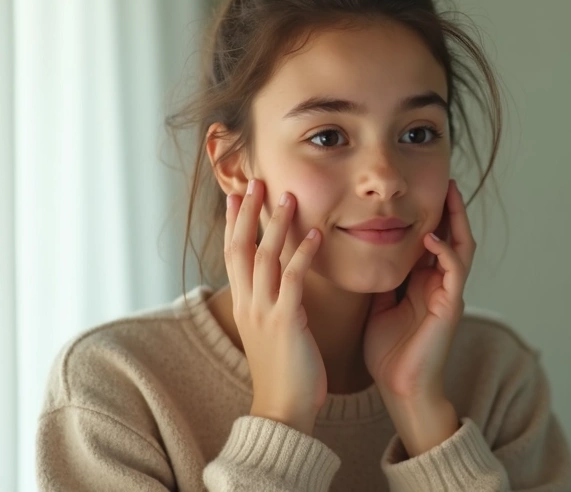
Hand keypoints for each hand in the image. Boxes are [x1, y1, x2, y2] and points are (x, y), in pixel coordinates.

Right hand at [225, 179, 326, 434]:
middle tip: (255, 180)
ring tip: (287, 195)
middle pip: (240, 248)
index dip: (234, 223)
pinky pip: (292, 280)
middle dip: (247, 213)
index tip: (238, 194)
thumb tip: (280, 283)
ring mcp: (264, 313)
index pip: (233, 255)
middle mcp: (248, 305)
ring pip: (263, 257)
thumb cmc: (286, 374)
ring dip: (275, 224)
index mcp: (244, 306)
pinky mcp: (286, 322)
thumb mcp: (273, 332)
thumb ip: (273, 305)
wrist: (283, 412)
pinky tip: (316, 233)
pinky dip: (303, 253)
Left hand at [364, 180, 471, 454]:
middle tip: (445, 178)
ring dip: (457, 219)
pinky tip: (431, 237)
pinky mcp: (450, 306)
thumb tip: (362, 250)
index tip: (420, 187)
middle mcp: (442, 282)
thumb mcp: (378, 303)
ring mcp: (449, 293)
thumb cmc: (389, 351)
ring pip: (462, 246)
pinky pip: (455, 271)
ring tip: (448, 194)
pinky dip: (445, 251)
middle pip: (454, 234)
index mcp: (425, 281)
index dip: (430, 212)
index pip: (433, 236)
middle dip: (451, 207)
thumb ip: (380, 277)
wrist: (401, 387)